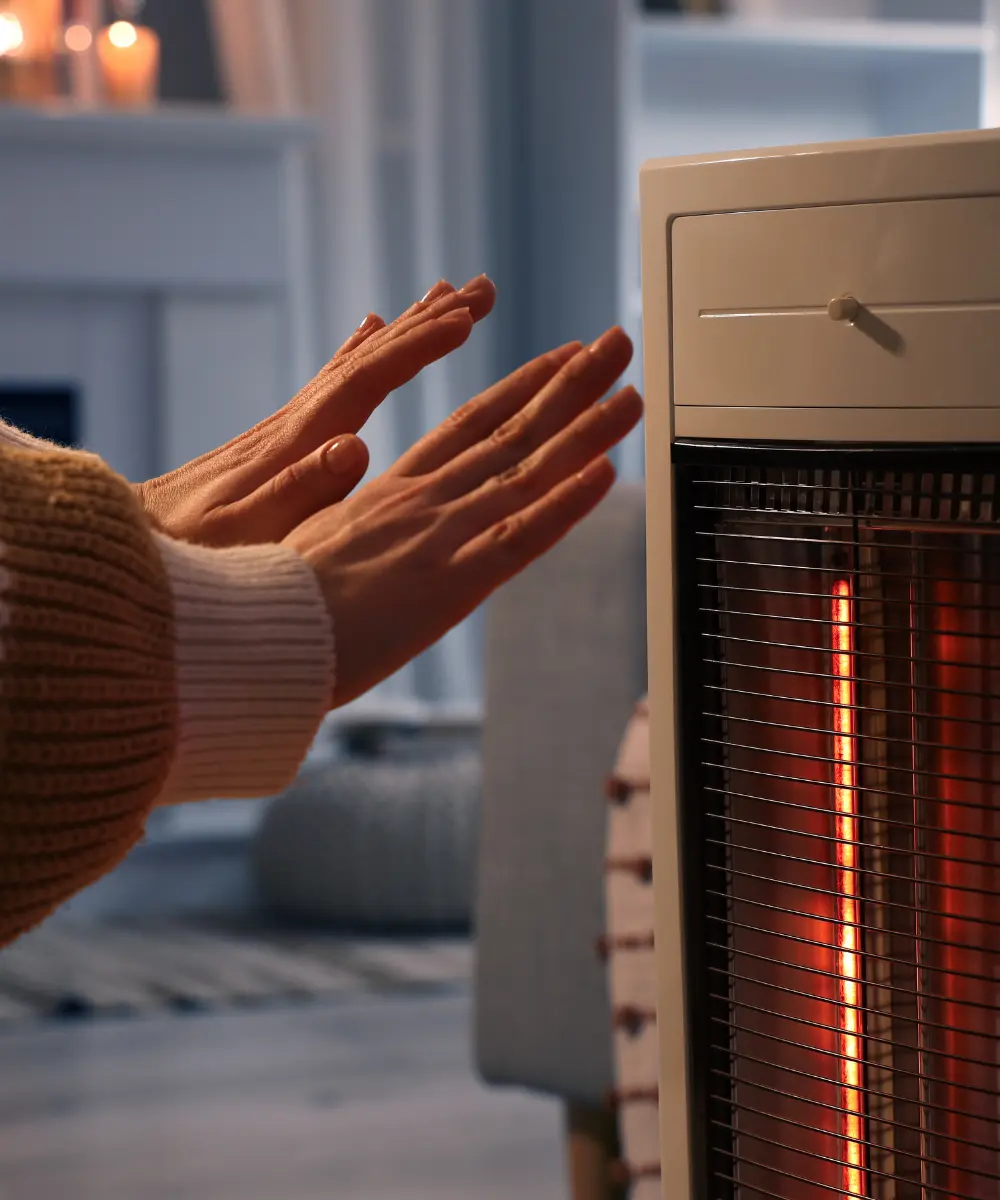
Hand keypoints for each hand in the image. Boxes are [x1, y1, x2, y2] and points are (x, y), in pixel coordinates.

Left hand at [137, 276, 495, 545]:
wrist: (136, 548)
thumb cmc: (196, 558)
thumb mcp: (246, 537)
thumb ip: (299, 493)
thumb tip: (356, 445)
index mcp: (296, 446)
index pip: (366, 383)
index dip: (416, 349)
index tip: (465, 318)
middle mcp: (295, 423)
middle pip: (369, 358)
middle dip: (427, 322)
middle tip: (481, 289)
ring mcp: (289, 427)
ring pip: (357, 362)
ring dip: (406, 328)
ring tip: (447, 295)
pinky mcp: (282, 439)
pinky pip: (337, 380)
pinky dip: (363, 349)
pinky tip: (372, 330)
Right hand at [284, 327, 642, 707]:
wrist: (253, 640)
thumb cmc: (278, 601)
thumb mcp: (314, 539)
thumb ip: (351, 507)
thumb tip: (355, 476)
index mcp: (393, 492)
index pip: (468, 425)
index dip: (520, 389)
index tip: (558, 359)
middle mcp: (424, 500)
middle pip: (511, 431)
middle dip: (570, 385)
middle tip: (616, 345)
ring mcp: (440, 535)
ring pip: (528, 472)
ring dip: (587, 429)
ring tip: (631, 391)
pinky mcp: (450, 582)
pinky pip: (520, 537)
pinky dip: (566, 503)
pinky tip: (608, 471)